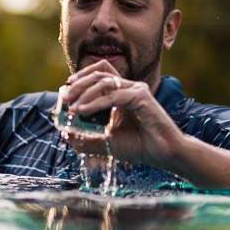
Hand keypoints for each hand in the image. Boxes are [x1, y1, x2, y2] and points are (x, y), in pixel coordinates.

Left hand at [62, 60, 184, 169]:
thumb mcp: (107, 142)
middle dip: (78, 84)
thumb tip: (66, 135)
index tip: (66, 89)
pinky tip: (82, 110)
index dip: (82, 77)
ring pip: (104, 82)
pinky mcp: (141, 96)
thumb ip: (87, 138)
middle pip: (99, 74)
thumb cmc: (140, 147)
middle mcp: (129, 87)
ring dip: (84, 93)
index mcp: (122, 93)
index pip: (100, 74)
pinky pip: (113, 96)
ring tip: (72, 107)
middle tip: (65, 97)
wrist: (164, 155)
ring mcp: (136, 90)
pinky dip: (95, 103)